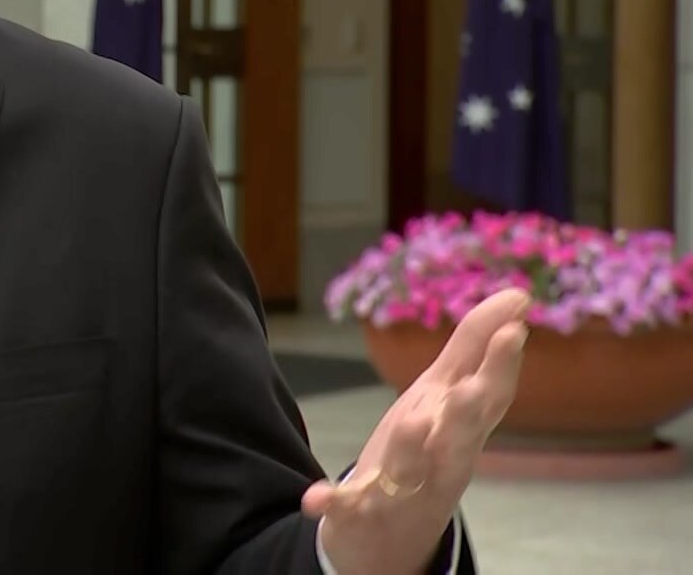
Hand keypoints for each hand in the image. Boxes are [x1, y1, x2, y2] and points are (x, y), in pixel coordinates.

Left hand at [302, 288, 528, 573]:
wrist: (388, 537)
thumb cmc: (427, 452)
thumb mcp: (448, 396)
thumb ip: (476, 348)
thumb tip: (518, 296)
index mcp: (461, 428)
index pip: (490, 396)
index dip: (502, 365)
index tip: (515, 330)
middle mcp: (442, 460)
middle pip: (462, 436)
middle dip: (470, 411)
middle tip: (476, 386)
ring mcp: (404, 489)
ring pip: (413, 469)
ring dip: (413, 447)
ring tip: (416, 421)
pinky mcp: (362, 512)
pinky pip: (350, 508)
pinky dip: (335, 502)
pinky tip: (315, 498)